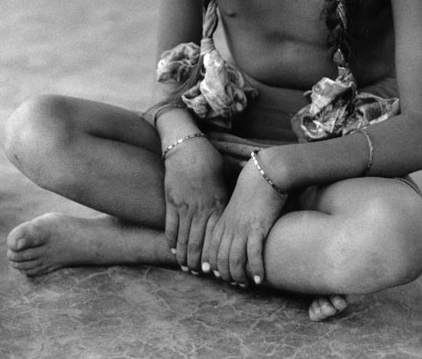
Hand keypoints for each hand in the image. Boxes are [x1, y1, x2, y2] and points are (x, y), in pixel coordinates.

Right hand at [163, 138, 227, 271]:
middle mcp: (201, 209)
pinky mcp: (172, 203)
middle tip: (201, 274)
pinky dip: (172, 241)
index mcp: (217, 203)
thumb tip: (249, 190)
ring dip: (185, 256)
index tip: (218, 265)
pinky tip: (174, 251)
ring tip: (187, 268)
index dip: (216, 252)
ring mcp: (184, 207)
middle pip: (199, 242)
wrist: (187, 148)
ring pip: (184, 238)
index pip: (217, 235)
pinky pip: (171, 227)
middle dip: (199, 261)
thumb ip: (235, 186)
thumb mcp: (227, 173)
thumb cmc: (209, 159)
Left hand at [206, 156, 286, 285]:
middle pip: (221, 259)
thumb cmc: (252, 189)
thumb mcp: (236, 205)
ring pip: (234, 261)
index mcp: (222, 221)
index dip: (212, 264)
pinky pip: (253, 255)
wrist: (264, 175)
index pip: (211, 248)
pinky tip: (259, 278)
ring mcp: (242, 229)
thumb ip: (232, 219)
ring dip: (239, 276)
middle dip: (225, 274)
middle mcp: (229, 227)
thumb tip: (235, 233)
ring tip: (245, 284)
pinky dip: (255, 269)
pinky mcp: (257, 229)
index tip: (215, 274)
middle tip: (234, 283)